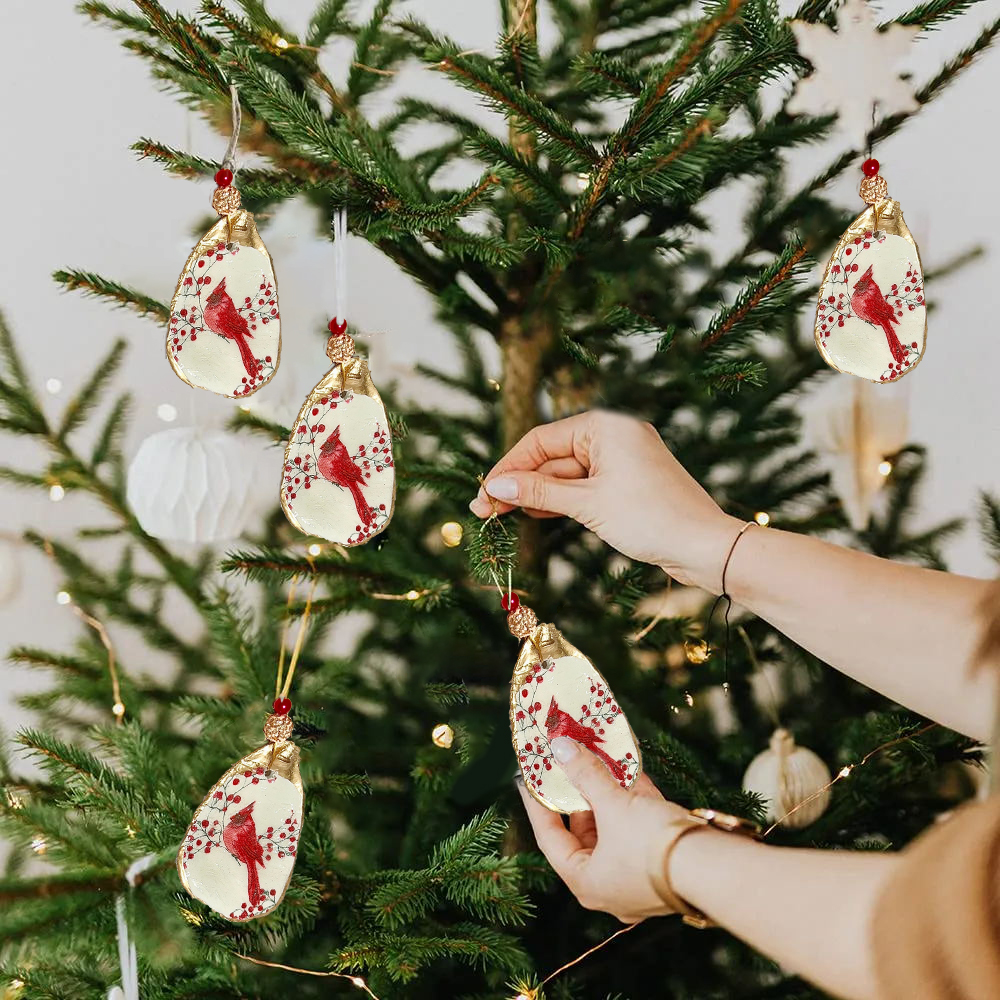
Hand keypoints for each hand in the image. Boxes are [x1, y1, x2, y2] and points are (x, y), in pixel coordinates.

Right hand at [469, 411, 741, 592]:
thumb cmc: (652, 518)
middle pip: (550, 457)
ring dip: (536, 495)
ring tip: (500, 518)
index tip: (482, 495)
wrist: (705, 547)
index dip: (508, 468)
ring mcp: (621, 460)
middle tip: (483, 512)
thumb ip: (539, 493)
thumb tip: (496, 487)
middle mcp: (612, 435)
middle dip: (518, 485)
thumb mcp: (587, 504)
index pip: (540, 440)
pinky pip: (583, 486)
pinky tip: (534, 516)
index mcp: (604, 426)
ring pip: (565, 475)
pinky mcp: (627, 484)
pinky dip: (560, 501)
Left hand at [516, 736, 687, 923]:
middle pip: (584, 832)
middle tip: (567, 763)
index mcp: (586, 882)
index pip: (550, 838)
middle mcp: (609, 885)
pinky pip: (640, 826)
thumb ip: (586, 774)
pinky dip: (634, 799)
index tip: (527, 778)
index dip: (537, 804)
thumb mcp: (614, 805)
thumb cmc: (651, 844)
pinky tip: (630, 767)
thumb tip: (560, 746)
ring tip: (596, 758)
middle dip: (579, 795)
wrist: (714, 867)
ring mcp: (638, 876)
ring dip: (607, 792)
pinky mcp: (664, 862)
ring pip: (614, 827)